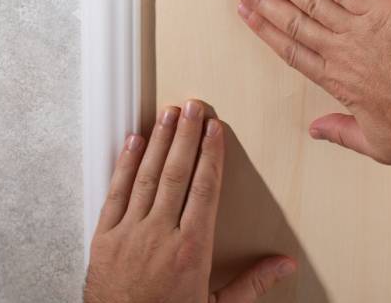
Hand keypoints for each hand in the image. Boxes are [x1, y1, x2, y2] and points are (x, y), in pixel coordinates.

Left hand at [84, 99, 296, 302]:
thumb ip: (252, 283)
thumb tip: (285, 265)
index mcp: (192, 248)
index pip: (205, 188)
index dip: (211, 154)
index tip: (215, 129)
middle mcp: (160, 234)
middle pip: (177, 173)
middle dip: (187, 136)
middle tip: (194, 106)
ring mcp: (130, 233)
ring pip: (147, 176)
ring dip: (160, 141)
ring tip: (169, 113)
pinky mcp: (104, 238)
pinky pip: (115, 193)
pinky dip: (124, 165)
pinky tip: (133, 142)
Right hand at [229, 0, 390, 165]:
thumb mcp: (373, 143)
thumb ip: (341, 132)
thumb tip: (315, 130)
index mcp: (335, 81)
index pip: (289, 49)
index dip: (263, 28)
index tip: (244, 12)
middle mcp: (340, 52)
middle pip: (291, 20)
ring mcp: (360, 29)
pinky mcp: (385, 12)